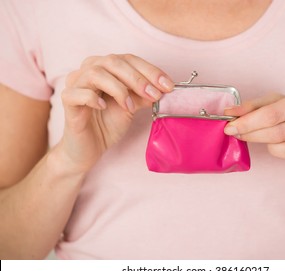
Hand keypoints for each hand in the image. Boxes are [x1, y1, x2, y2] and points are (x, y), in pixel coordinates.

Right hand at [59, 54, 173, 170]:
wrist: (89, 148)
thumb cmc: (108, 123)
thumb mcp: (132, 106)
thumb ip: (144, 94)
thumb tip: (165, 88)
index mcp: (106, 67)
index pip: (129, 59)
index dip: (150, 70)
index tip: (168, 85)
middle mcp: (89, 70)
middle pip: (113, 62)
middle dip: (138, 78)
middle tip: (154, 94)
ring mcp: (76, 84)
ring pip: (95, 73)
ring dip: (119, 89)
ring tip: (130, 107)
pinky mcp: (67, 101)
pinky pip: (77, 93)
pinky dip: (93, 98)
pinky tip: (104, 107)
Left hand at [224, 88, 284, 173]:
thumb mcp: (279, 104)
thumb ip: (254, 107)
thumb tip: (229, 113)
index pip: (271, 113)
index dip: (247, 122)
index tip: (229, 127)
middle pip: (278, 133)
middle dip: (253, 136)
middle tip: (238, 136)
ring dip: (274, 149)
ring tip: (274, 143)